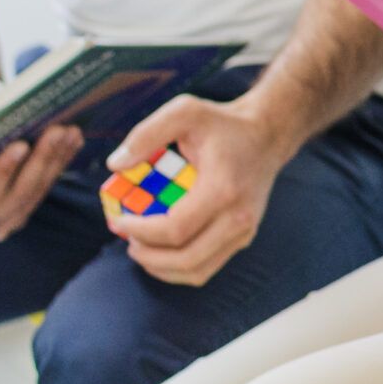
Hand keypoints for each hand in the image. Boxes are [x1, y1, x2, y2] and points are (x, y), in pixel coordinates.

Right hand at [0, 123, 82, 241]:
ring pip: (33, 195)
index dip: (3, 171)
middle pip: (16, 195)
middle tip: (59, 130)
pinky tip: (71, 145)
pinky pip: (40, 194)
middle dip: (40, 160)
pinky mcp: (16, 219)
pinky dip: (57, 168)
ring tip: (71, 133)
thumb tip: (11, 118)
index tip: (22, 144)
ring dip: (56, 161)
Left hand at [103, 92, 298, 285]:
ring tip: (140, 247)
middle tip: (126, 239)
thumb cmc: (223, 124)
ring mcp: (244, 232)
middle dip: (147, 256)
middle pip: (186, 259)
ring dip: (161, 267)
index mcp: (223, 189)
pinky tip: (161, 250)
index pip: (175, 229)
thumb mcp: (185, 111)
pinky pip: (206, 267)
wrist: (267, 135)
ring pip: (196, 271)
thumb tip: (115, 164)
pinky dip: (178, 267)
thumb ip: (147, 134)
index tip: (117, 220)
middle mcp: (238, 217)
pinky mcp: (243, 238)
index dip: (139, 231)